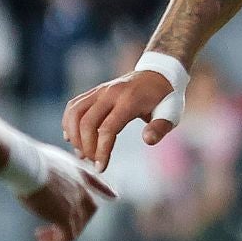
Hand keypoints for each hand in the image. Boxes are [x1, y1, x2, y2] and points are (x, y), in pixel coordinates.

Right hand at [18, 144, 115, 240]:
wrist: (29, 166)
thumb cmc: (32, 160)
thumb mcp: (51, 158)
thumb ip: (57, 168)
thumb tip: (47, 170)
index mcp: (79, 172)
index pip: (98, 183)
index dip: (106, 191)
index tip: (113, 196)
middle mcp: (82, 189)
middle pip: (89, 210)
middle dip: (76, 220)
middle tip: (55, 226)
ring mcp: (75, 204)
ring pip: (77, 227)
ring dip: (60, 235)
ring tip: (42, 236)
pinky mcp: (64, 217)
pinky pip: (67, 237)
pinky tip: (41, 240)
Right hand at [62, 69, 181, 171]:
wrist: (159, 72)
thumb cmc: (166, 97)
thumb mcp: (172, 111)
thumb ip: (161, 127)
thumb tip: (147, 140)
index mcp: (130, 100)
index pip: (107, 128)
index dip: (101, 151)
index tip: (101, 168)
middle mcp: (111, 92)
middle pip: (87, 122)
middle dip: (86, 147)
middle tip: (93, 161)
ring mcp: (101, 90)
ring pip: (75, 112)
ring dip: (74, 135)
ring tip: (82, 152)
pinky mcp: (95, 91)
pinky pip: (74, 106)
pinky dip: (69, 123)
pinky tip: (73, 137)